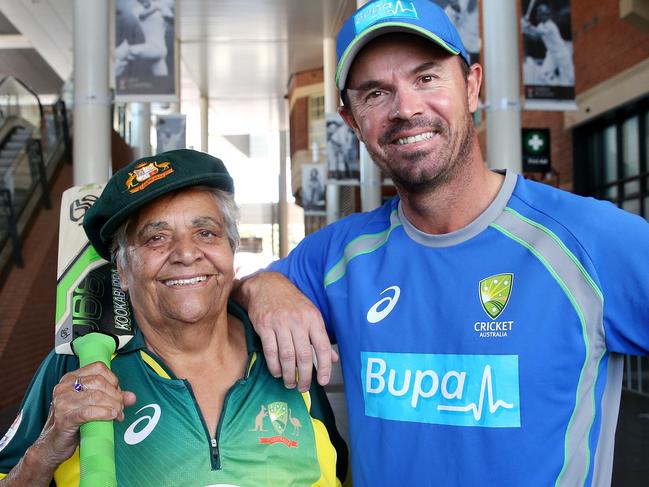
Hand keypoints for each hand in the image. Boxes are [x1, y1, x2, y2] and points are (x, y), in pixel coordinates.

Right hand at [31, 362, 135, 469]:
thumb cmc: (73, 421)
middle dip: (115, 395)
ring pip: (96, 396)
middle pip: (99, 382)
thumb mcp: (92, 405)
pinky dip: (104, 413)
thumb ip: (112, 398)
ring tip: (118, 414)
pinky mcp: (63, 419)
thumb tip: (132, 397)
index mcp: (71, 378)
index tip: (118, 392)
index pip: (98, 368)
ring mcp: (62, 402)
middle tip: (121, 407)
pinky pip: (88, 412)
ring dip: (113, 405)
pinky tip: (112, 416)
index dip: (113, 379)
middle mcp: (64, 387)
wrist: (52, 445)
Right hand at [234, 272, 337, 390]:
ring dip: (288, 374)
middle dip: (304, 376)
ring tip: (290, 383)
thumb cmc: (292, 302)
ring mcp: (280, 323)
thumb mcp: (311, 314)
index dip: (324, 366)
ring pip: (287, 356)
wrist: (267, 285)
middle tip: (303, 387)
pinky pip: (270, 351)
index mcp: (313, 318)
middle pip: (303, 355)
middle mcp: (298, 321)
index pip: (322, 346)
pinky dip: (274, 366)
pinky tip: (277, 372)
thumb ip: (321, 337)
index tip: (322, 381)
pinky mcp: (264, 326)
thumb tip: (333, 359)